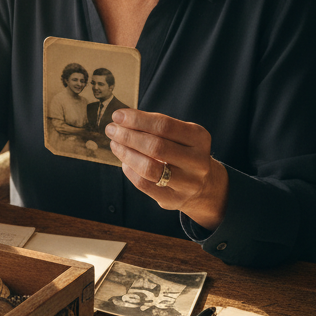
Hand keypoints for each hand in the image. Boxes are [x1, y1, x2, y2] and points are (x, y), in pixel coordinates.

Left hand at [103, 109, 227, 229]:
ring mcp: (187, 183)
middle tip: (111, 130)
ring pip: (148, 168)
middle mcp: (197, 161)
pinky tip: (124, 162)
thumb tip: (122, 120)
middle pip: (156, 146)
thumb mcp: (181, 135)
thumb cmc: (184, 152)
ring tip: (115, 144)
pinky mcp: (173, 199)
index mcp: (199, 138)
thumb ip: (156, 127)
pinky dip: (129, 170)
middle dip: (128, 136)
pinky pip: (144, 184)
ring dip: (126, 153)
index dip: (137, 120)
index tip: (117, 115)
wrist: (204, 186)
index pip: (164, 126)